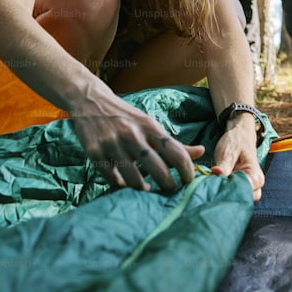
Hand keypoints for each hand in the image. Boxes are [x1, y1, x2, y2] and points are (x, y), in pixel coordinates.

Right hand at [70, 91, 204, 191]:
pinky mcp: (95, 152)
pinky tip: (126, 185)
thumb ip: (173, 143)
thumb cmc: (126, 117)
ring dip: (144, 189)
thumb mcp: (150, 124)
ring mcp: (112, 144)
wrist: (90, 101)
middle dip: (169, 186)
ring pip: (134, 180)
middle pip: (159, 170)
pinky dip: (122, 186)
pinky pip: (113, 179)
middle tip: (170, 191)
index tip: (188, 182)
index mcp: (150, 127)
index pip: (177, 153)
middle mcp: (132, 135)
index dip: (187, 172)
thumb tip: (201, 152)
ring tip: (148, 190)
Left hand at [210, 117, 264, 200]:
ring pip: (238, 198)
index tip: (215, 186)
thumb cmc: (236, 142)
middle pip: (243, 199)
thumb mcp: (228, 151)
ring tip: (214, 186)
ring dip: (226, 194)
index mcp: (256, 176)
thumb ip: (224, 165)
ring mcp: (249, 187)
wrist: (239, 135)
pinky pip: (234, 195)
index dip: (229, 191)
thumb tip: (216, 174)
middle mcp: (256, 185)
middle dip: (228, 195)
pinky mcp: (241, 187)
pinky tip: (216, 187)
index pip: (244, 192)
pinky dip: (225, 192)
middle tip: (213, 187)